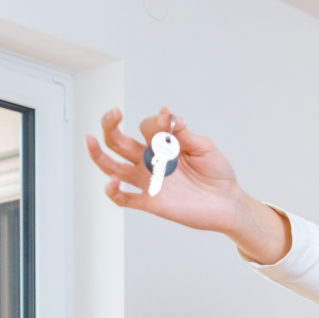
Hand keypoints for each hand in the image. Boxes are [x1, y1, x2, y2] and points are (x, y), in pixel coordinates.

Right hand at [86, 107, 289, 263]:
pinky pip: (124, 199)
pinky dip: (113, 191)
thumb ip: (185, 134)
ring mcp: (148, 180)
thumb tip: (169, 115)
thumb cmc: (218, 174)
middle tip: (113, 113)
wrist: (228, 203)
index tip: (173, 120)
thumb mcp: (205, 148)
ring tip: (90, 139)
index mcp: (163, 145)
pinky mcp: (150, 201)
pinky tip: (112, 182)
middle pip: (118, 141)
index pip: (148, 127)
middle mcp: (151, 161)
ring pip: (113, 167)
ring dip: (98, 154)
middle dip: (111, 125)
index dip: (157, 121)